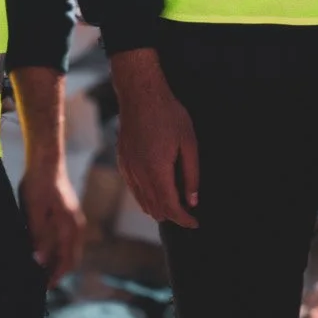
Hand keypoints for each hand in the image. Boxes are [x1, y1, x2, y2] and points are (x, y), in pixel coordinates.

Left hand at [19, 158, 84, 281]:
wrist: (46, 160)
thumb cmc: (39, 184)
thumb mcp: (34, 211)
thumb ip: (38, 236)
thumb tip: (39, 260)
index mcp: (70, 227)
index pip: (67, 261)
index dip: (56, 277)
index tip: (43, 287)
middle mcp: (77, 226)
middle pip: (71, 258)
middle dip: (58, 272)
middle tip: (40, 282)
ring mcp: (75, 220)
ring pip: (70, 249)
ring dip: (58, 261)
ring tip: (40, 268)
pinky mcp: (70, 214)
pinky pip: (68, 240)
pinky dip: (59, 249)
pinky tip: (44, 249)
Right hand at [110, 49, 199, 228]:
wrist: (140, 94)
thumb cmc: (168, 114)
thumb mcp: (188, 142)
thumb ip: (191, 174)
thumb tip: (192, 200)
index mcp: (156, 169)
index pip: (170, 206)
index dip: (184, 219)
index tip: (195, 223)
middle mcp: (139, 173)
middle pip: (155, 208)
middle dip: (173, 215)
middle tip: (188, 214)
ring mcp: (128, 168)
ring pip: (142, 201)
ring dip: (159, 208)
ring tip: (175, 206)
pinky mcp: (122, 162)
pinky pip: (133, 189)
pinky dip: (145, 197)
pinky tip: (156, 192)